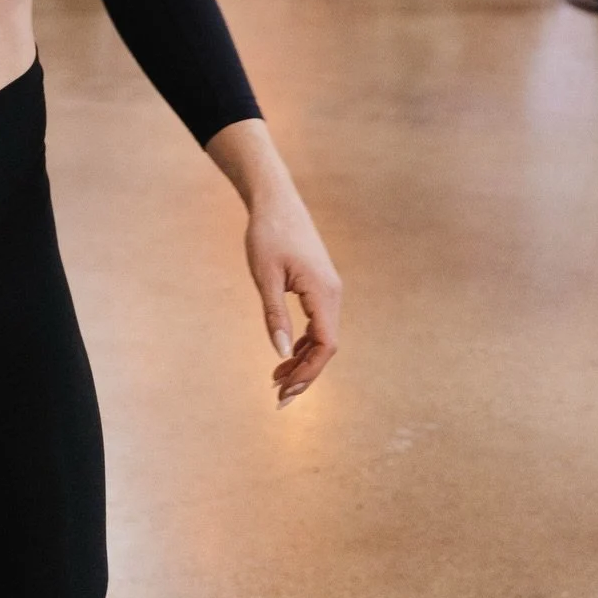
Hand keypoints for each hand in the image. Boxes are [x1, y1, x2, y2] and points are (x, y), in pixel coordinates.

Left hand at [245, 189, 341, 408]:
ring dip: (303, 360)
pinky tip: (284, 354)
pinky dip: (303, 342)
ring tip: (276, 380)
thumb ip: (274, 315)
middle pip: (326, 347)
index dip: (308, 372)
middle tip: (278, 397)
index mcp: (323, 292)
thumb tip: (280, 354)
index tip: (285, 391)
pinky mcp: (320, 287)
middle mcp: (333, 294)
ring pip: (323, 337)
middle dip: (305, 374)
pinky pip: (318, 324)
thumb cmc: (267, 234)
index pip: (325, 345)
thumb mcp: (264, 276)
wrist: (275, 200)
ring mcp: (328, 290)